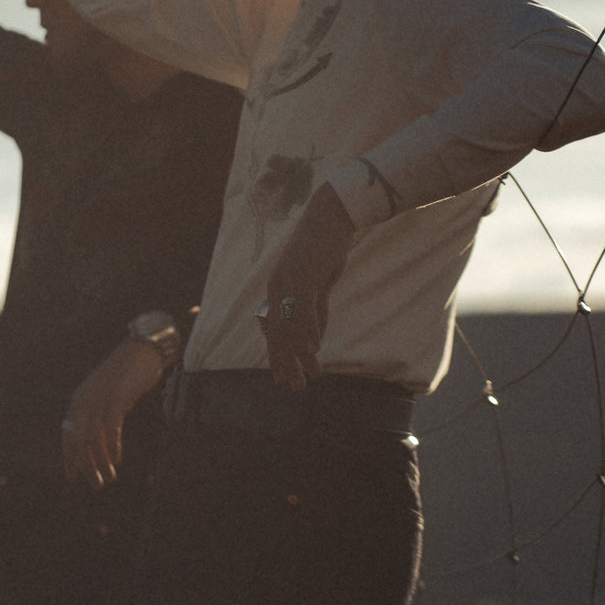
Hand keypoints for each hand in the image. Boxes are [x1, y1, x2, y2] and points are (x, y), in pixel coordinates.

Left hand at [61, 338, 164, 488]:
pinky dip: (112, 445)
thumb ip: (100, 417)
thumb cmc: (126, 376)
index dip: (70, 457)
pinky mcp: (117, 396)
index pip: (68, 434)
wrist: (142, 350)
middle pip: (79, 440)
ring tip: (108, 478)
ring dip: (100, 461)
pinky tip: (116, 459)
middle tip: (96, 485)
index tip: (74, 477)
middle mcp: (85, 400)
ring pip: (93, 437)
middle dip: (86, 466)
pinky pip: (110, 426)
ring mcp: (100, 398)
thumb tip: (98, 444)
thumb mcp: (108, 398)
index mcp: (79, 400)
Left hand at [260, 182, 355, 391]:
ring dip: (299, 356)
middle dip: (284, 363)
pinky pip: (302, 310)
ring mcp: (288, 282)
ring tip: (308, 378)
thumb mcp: (319, 285)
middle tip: (292, 388)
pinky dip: (307, 332)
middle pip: (277, 334)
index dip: (277, 357)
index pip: (272, 331)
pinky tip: (313, 350)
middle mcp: (276, 287)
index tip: (284, 379)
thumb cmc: (326, 248)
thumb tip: (315, 339)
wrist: (332, 216)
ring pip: (290, 327)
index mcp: (276, 289)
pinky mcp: (302, 275)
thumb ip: (315, 310)